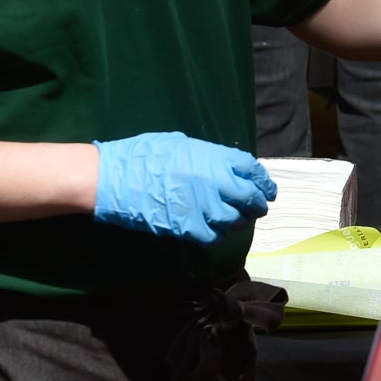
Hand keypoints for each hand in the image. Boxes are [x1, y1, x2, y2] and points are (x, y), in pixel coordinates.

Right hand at [92, 132, 275, 243]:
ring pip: (234, 220)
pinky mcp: (187, 227)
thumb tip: (224, 166)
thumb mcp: (181, 144)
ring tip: (237, 219)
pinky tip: (215, 231)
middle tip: (258, 208)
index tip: (267, 190)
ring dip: (238, 220)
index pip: (252, 169)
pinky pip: (213, 236)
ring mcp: (201, 206)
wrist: (114, 179)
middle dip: (257, 203)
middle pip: (249, 197)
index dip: (263, 181)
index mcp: (213, 158)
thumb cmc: (143, 155)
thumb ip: (207, 156)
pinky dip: (218, 235)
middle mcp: (214, 181)